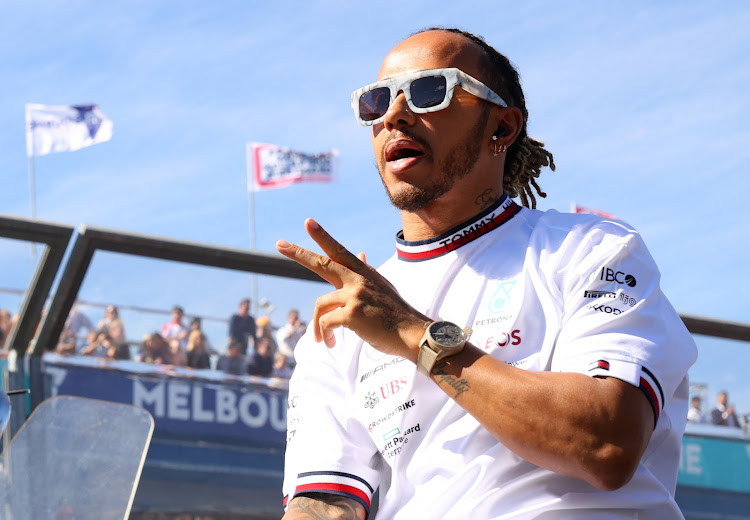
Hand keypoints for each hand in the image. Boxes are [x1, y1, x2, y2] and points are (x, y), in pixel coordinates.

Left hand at [276, 218, 428, 358]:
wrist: (412, 333)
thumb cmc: (396, 314)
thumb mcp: (382, 287)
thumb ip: (367, 272)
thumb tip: (362, 253)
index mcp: (364, 273)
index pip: (340, 251)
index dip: (322, 236)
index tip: (308, 222)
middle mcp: (358, 280)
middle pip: (322, 263)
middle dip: (299, 253)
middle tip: (279, 244)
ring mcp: (355, 295)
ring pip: (320, 305)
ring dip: (316, 326)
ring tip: (322, 340)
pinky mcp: (352, 314)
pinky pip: (326, 323)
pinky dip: (324, 335)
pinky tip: (330, 343)